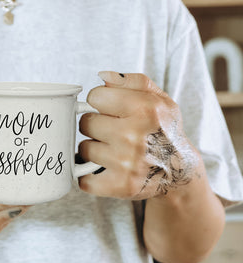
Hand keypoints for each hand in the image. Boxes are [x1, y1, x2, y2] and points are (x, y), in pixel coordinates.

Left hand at [78, 71, 199, 199]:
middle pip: (86, 122)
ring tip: (111, 150)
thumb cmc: (162, 130)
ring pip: (84, 149)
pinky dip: (88, 176)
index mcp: (145, 109)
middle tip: (111, 131)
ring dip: (93, 149)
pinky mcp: (120, 186)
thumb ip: (131, 81)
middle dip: (95, 125)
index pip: (95, 96)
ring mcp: (126, 163)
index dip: (101, 102)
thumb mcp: (158, 99)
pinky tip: (103, 170)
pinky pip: (84, 179)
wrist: (178, 171)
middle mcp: (135, 136)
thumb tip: (102, 76)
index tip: (110, 109)